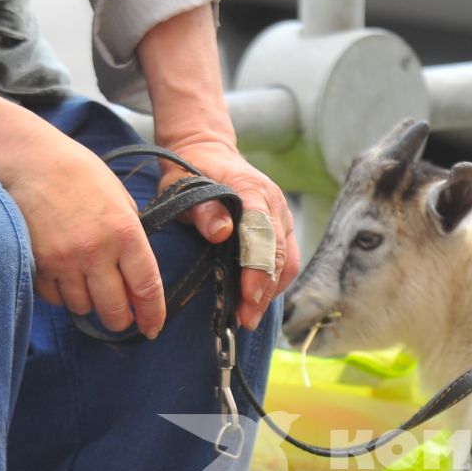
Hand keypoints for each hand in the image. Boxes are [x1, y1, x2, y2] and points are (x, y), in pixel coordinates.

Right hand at [0, 131, 166, 338]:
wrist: (28, 160)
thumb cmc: (78, 174)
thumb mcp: (119, 198)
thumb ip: (131, 236)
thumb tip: (137, 274)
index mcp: (125, 232)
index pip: (146, 287)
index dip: (152, 314)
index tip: (152, 328)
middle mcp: (96, 251)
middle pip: (114, 309)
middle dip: (120, 319)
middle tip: (120, 316)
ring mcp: (64, 260)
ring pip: (83, 307)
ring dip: (88, 303)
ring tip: (86, 284)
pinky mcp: (37, 264)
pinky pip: (54, 297)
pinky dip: (61, 294)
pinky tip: (63, 276)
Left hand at [154, 132, 298, 331]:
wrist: (209, 152)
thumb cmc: (191, 170)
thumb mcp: (183, 185)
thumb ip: (202, 208)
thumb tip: (221, 233)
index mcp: (253, 190)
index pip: (262, 235)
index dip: (257, 268)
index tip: (248, 296)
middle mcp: (275, 204)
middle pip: (279, 254)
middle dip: (264, 289)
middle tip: (246, 318)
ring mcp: (282, 216)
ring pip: (288, 260)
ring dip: (272, 291)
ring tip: (250, 317)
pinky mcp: (282, 228)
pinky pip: (287, 260)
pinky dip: (275, 283)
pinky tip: (257, 301)